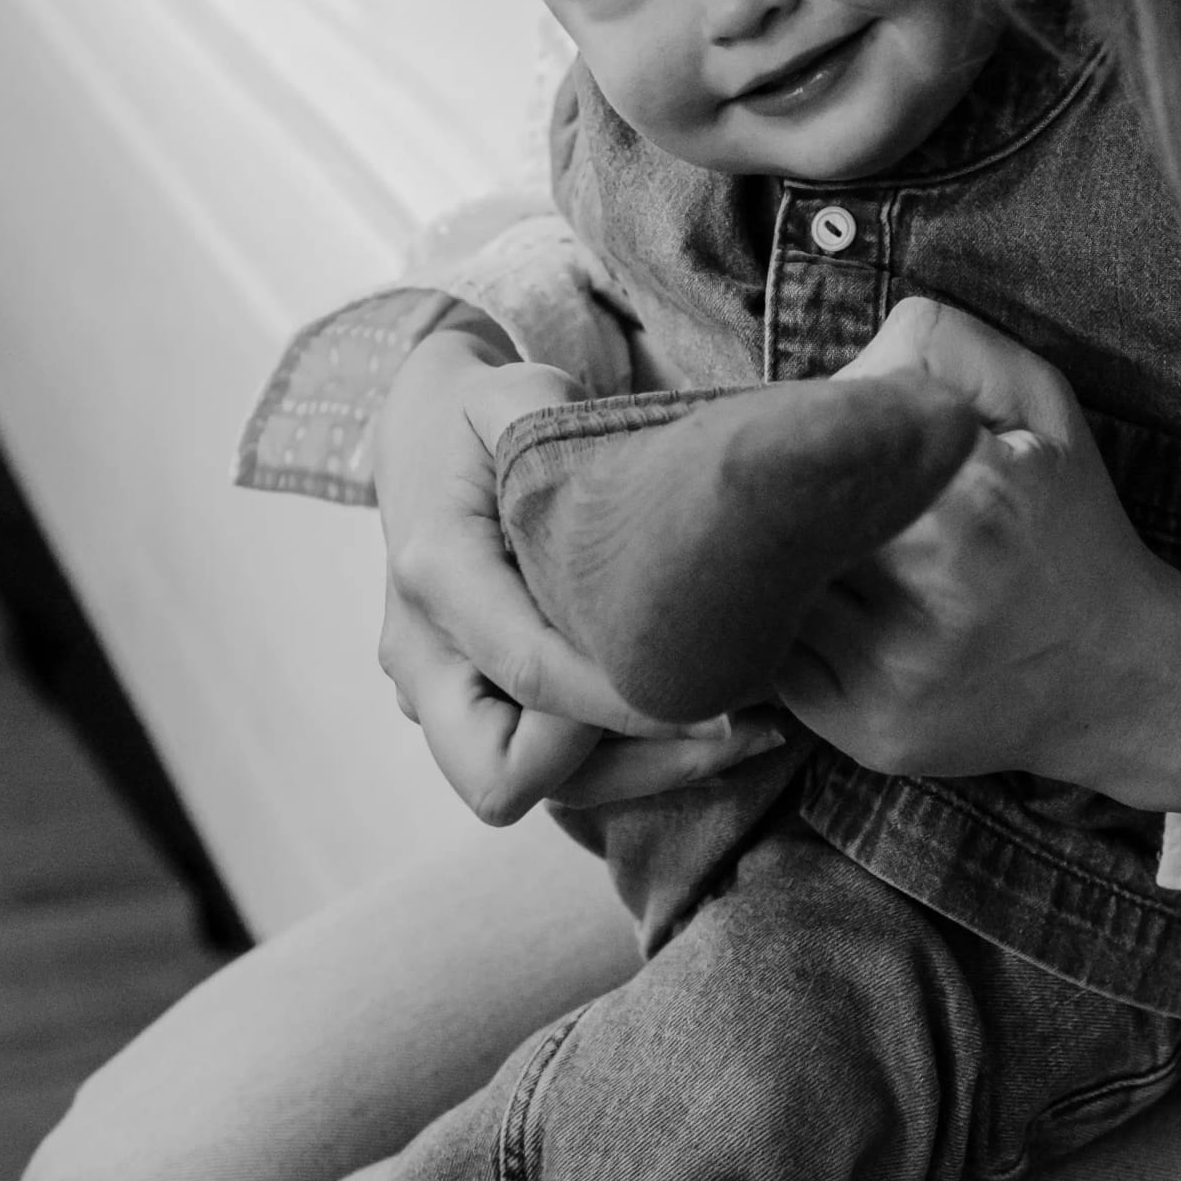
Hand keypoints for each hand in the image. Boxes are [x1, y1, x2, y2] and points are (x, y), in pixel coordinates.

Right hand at [372, 324, 780, 823]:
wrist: (423, 435)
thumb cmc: (484, 412)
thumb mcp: (512, 390)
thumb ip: (545, 420)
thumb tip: (611, 469)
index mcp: (435, 573)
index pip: (532, 674)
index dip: (631, 702)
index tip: (728, 693)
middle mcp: (423, 651)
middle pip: (497, 778)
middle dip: (615, 763)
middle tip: (723, 719)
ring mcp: (440, 691)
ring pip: (539, 791)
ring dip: (647, 772)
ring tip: (757, 727)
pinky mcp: (474, 709)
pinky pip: (554, 769)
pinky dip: (635, 759)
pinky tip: (727, 720)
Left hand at [772, 298, 1180, 828]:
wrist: (1124, 678)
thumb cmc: (1069, 525)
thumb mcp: (1043, 408)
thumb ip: (947, 347)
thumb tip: (841, 361)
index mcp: (976, 498)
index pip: (822, 445)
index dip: (803, 439)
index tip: (815, 439)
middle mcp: (935, 593)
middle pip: (784, 521)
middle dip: (781, 503)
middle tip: (795, 494)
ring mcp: (895, 675)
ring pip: (770, 593)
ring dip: (774, 569)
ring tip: (816, 552)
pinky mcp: (868, 734)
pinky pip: (775, 664)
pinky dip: (782, 632)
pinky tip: (825, 612)